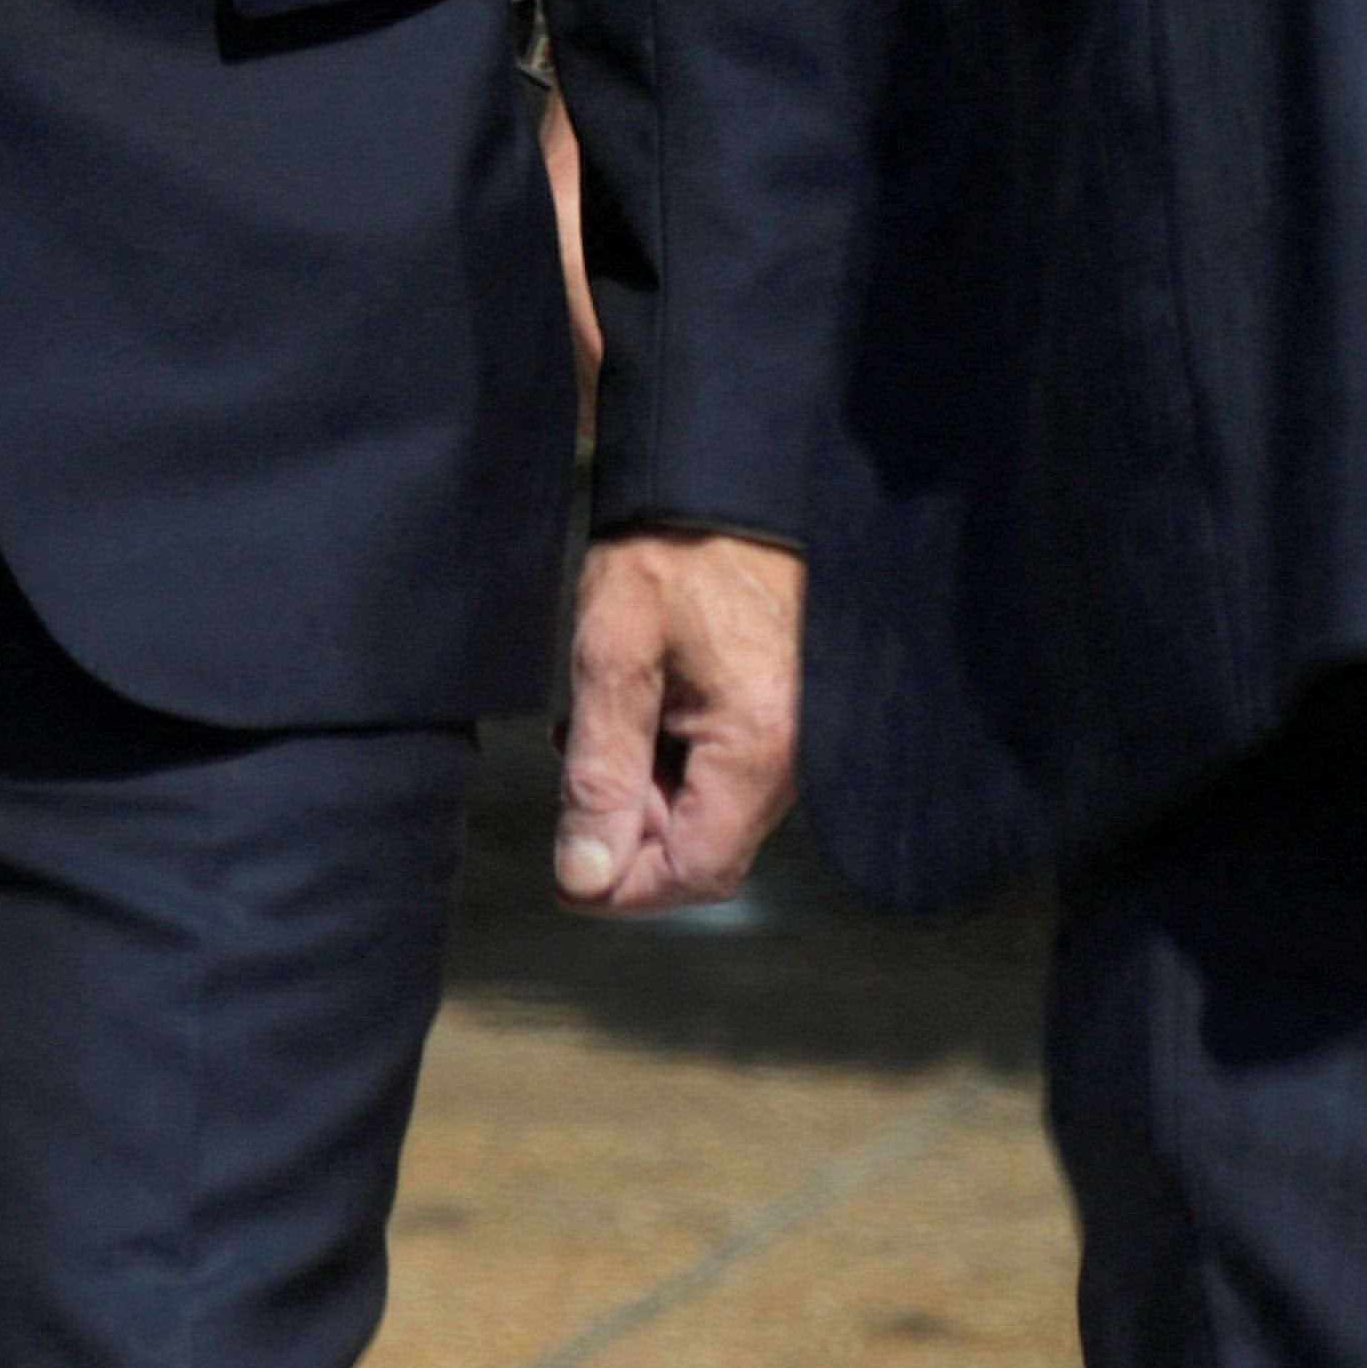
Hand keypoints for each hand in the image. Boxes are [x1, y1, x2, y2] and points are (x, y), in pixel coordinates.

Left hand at [559, 527, 802, 912]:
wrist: (723, 481)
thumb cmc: (672, 552)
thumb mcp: (611, 660)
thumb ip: (599, 775)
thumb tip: (585, 874)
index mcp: (761, 744)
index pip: (699, 870)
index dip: (627, 886)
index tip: (570, 874)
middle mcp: (796, 752)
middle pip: (707, 848)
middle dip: (631, 833)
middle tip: (574, 774)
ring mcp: (796, 734)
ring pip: (711, 812)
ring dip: (645, 794)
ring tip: (593, 732)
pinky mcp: (784, 713)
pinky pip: (726, 772)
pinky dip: (671, 763)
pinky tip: (633, 719)